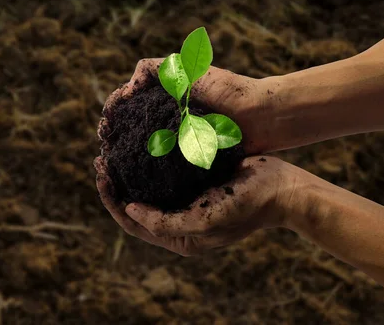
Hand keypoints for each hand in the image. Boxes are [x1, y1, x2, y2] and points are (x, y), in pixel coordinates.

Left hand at [94, 155, 306, 255]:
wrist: (282, 188)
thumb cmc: (247, 205)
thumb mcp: (206, 219)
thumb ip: (167, 223)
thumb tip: (130, 211)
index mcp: (180, 238)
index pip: (133, 224)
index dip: (112, 201)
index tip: (101, 175)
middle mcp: (180, 222)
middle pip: (135, 206)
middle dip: (115, 185)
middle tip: (101, 160)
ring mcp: (187, 202)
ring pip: (147, 189)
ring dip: (129, 172)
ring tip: (113, 152)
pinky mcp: (195, 183)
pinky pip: (163, 175)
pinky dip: (148, 163)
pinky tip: (139, 145)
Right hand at [98, 58, 277, 154]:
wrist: (265, 118)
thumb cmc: (230, 92)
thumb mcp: (190, 71)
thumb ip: (155, 69)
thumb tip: (127, 89)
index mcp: (168, 96)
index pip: (130, 102)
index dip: (114, 111)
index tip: (106, 123)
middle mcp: (171, 117)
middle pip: (132, 126)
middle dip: (115, 134)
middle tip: (105, 145)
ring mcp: (180, 138)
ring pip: (144, 147)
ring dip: (125, 154)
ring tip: (112, 163)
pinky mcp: (191, 158)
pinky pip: (164, 164)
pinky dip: (147, 168)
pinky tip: (134, 176)